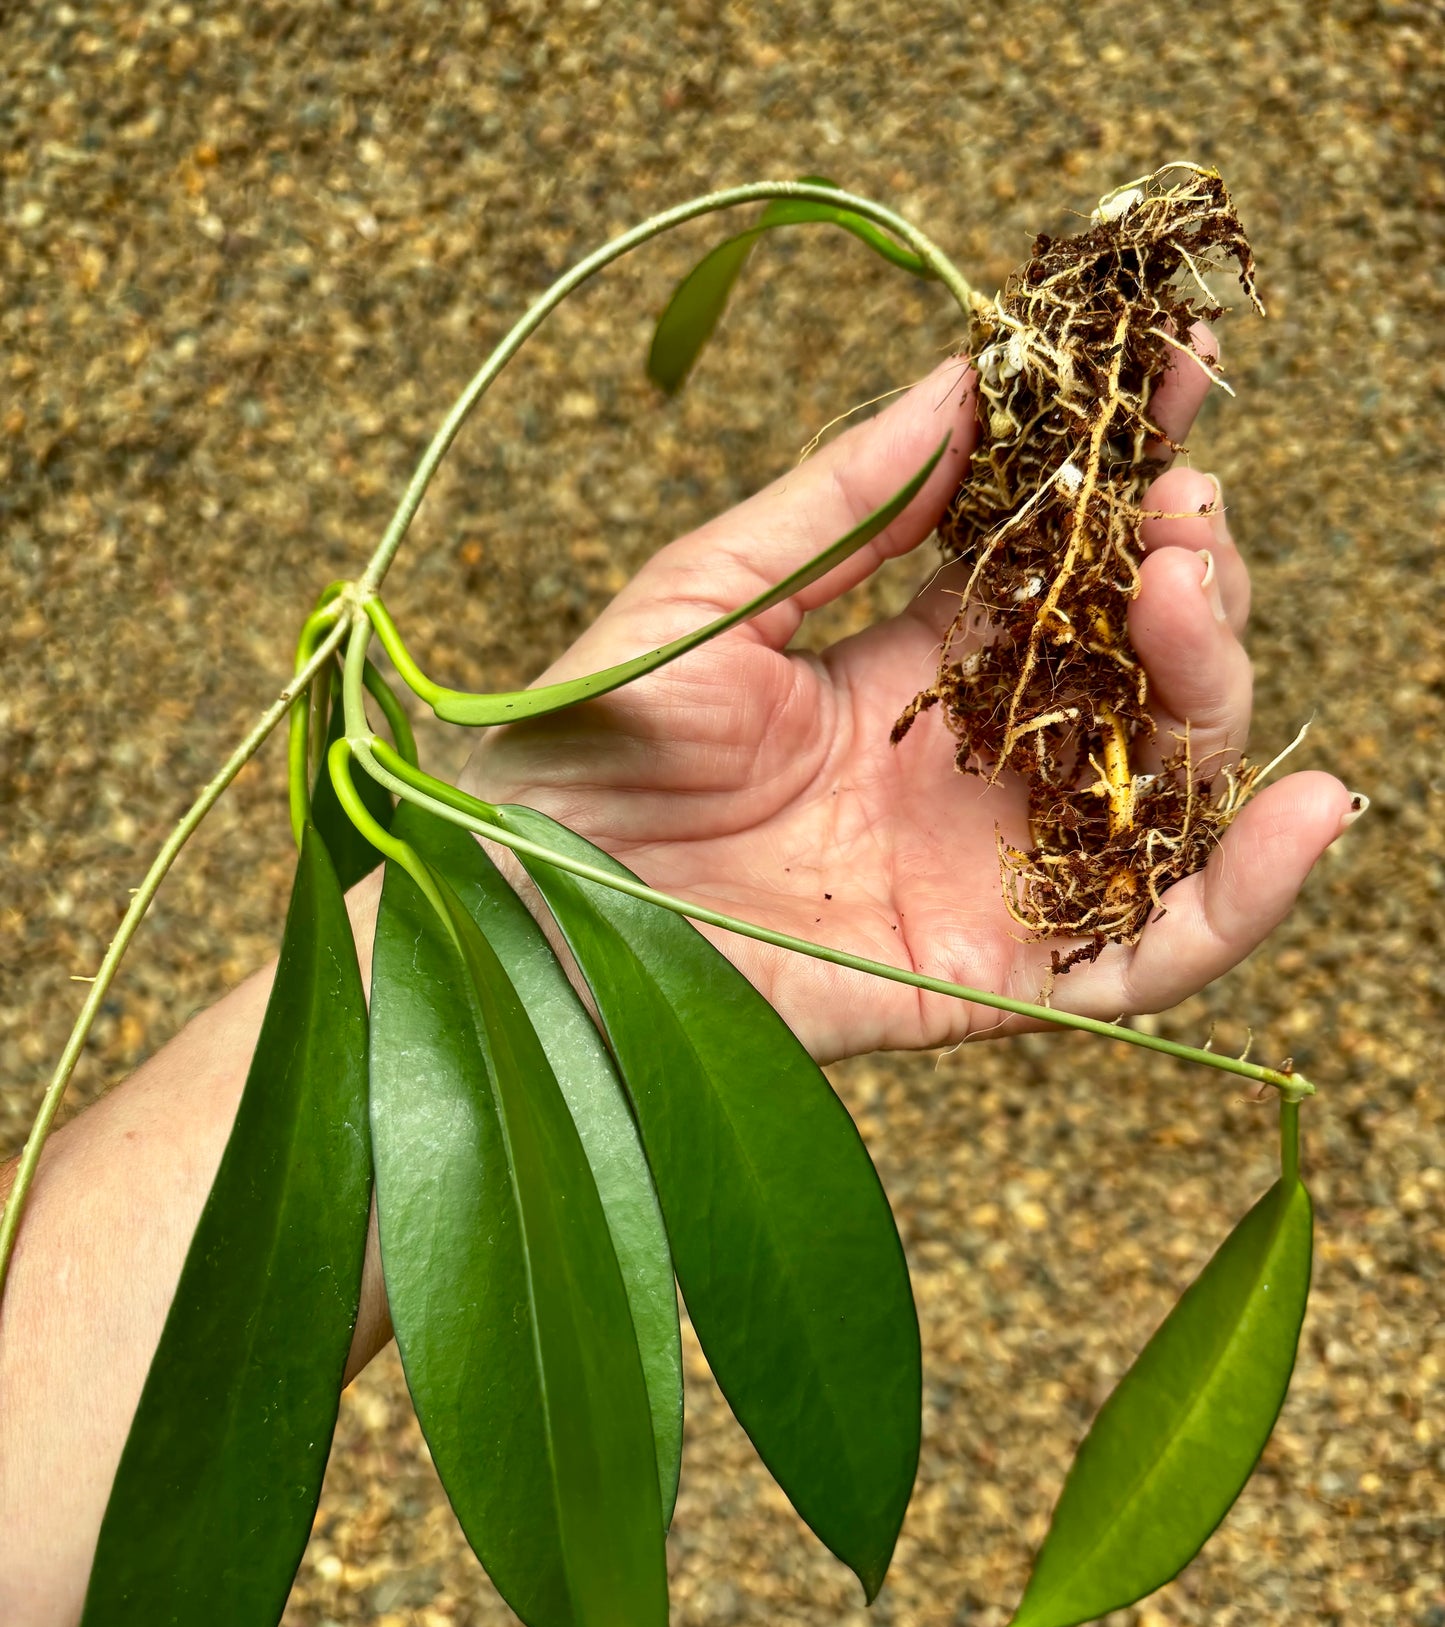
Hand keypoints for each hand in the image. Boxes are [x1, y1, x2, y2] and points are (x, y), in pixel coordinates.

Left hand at [462, 352, 1350, 1064]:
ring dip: (1218, 691)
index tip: (1175, 372)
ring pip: (1168, 790)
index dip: (1127, 470)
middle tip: (1176, 506)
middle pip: (1142, 669)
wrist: (520, 920)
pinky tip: (1310, 810)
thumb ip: (838, 503)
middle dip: (1183, 574)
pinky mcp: (993, 982)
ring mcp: (993, 870)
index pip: (1067, 562)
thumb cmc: (581, 757)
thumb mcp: (705, 600)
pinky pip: (1146, 957)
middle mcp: (977, 762)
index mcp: (914, 662)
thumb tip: (960, 380)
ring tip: (1192, 596)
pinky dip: (1243, 901)